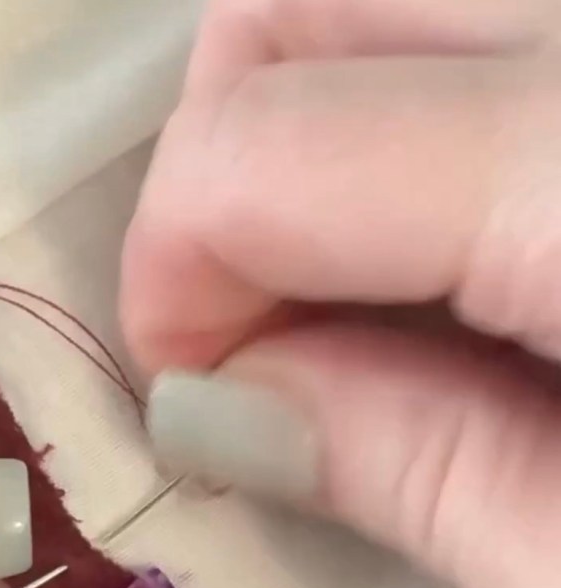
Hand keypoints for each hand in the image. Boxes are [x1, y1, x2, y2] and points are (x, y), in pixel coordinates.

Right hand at [122, 0, 560, 587]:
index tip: (193, 403)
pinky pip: (478, 42)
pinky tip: (458, 255)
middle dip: (222, 159)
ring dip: (312, 126)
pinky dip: (411, 121)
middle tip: (263, 323)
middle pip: (309, 3)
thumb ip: (406, 474)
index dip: (175, 279)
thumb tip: (216, 403)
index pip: (267, 148)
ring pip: (389, 0)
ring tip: (361, 285)